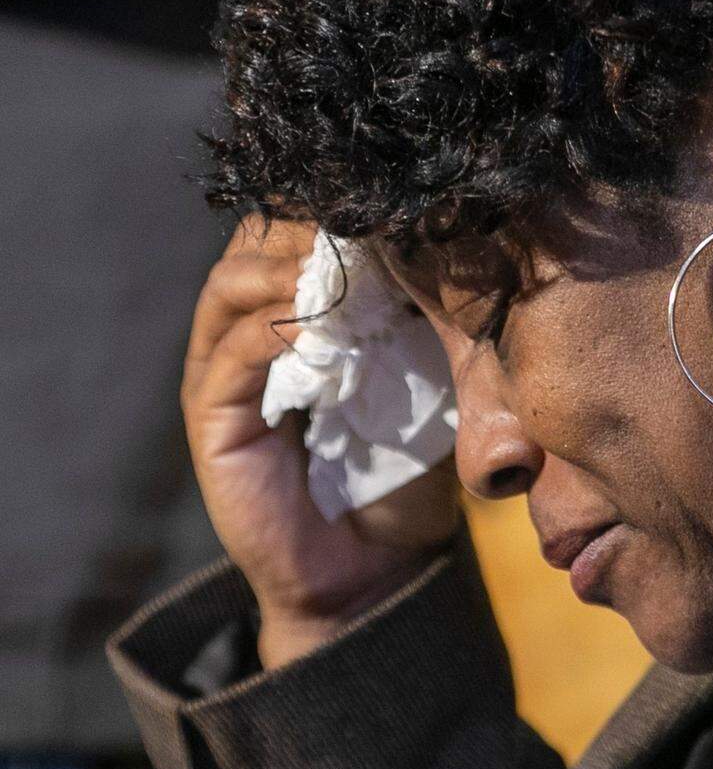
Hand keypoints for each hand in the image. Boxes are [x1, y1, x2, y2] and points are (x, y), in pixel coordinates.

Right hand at [181, 216, 459, 667]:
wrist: (378, 567)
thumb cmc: (406, 466)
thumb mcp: (422, 377)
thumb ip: (419, 319)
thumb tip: (443, 248)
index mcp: (296, 319)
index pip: (288, 234)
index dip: (325, 211)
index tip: (379, 202)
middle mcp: (250, 337)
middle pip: (251, 246)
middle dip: (301, 227)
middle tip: (353, 225)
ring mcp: (223, 377)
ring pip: (230, 288)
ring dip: (284, 270)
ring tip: (336, 269)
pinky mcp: (212, 422)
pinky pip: (230, 357)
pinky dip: (272, 331)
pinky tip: (318, 325)